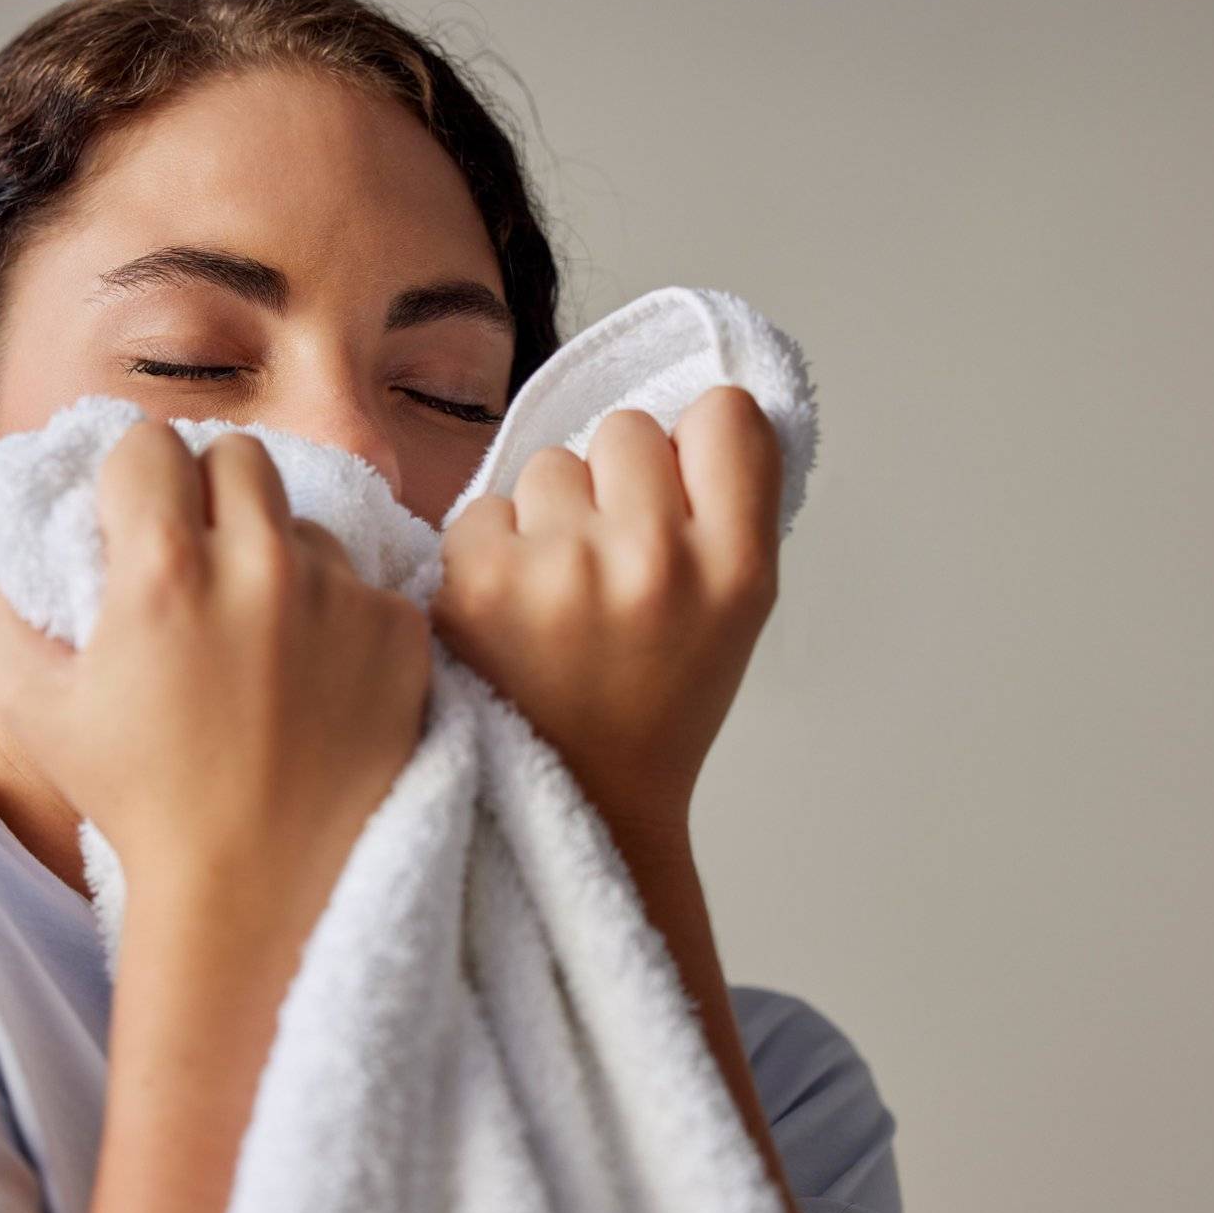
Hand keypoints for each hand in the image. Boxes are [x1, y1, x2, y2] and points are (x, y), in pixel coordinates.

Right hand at [0, 418, 433, 943]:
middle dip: (212, 494)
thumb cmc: (139, 804)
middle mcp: (259, 568)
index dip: (136, 478)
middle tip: (200, 561)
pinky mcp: (402, 634)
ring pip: (308, 521)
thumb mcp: (39, 711)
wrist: (260, 892)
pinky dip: (341, 616)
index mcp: (163, 573)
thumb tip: (4, 541)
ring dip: (281, 556)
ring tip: (260, 637)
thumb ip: (7, 612)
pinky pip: (367, 583)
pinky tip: (315, 677)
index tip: (137, 519)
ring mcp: (342, 599)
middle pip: (239, 456)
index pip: (151, 444)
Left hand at [430, 385, 783, 844]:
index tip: (683, 490)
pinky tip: (510, 613)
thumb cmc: (653, 705)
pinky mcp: (477, 582)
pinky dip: (490, 550)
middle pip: (626, 429)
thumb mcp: (734, 612)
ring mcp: (562, 569)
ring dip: (549, 513)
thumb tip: (697, 408)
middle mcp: (656, 561)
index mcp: (737, 568)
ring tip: (559, 595)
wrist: (582, 804)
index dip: (696, 445)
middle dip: (614, 481)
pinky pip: (484, 508)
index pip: (726, 415)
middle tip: (610, 564)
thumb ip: (726, 509)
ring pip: (550, 462)